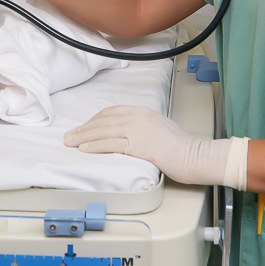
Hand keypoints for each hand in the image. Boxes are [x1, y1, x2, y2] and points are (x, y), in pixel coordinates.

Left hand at [64, 105, 242, 186]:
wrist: (195, 155)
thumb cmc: (181, 146)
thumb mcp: (159, 127)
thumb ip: (142, 126)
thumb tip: (126, 133)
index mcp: (143, 111)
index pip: (111, 112)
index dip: (94, 120)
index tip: (83, 128)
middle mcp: (138, 116)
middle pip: (103, 120)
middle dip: (84, 128)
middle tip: (69, 136)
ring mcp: (138, 129)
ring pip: (103, 131)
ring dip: (83, 137)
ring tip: (71, 143)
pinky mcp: (139, 144)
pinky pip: (111, 144)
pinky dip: (95, 146)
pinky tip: (85, 149)